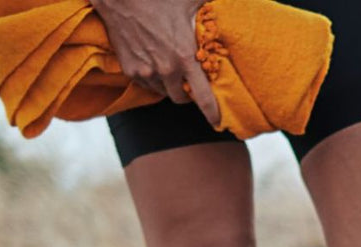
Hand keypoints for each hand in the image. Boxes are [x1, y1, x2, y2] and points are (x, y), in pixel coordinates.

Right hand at [92, 0, 219, 125]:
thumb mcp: (189, 3)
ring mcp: (147, 72)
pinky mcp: (131, 70)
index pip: (204, 98)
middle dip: (187, 95)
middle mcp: (167, 70)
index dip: (213, 113)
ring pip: (164, 92)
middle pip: (181, 99)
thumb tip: (229, 16)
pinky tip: (154, 64)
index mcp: (185, 58)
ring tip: (170, 69)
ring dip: (169, 86)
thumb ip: (209, 13)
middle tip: (189, 83)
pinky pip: (147, 85)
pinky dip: (153, 80)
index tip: (217, 121)